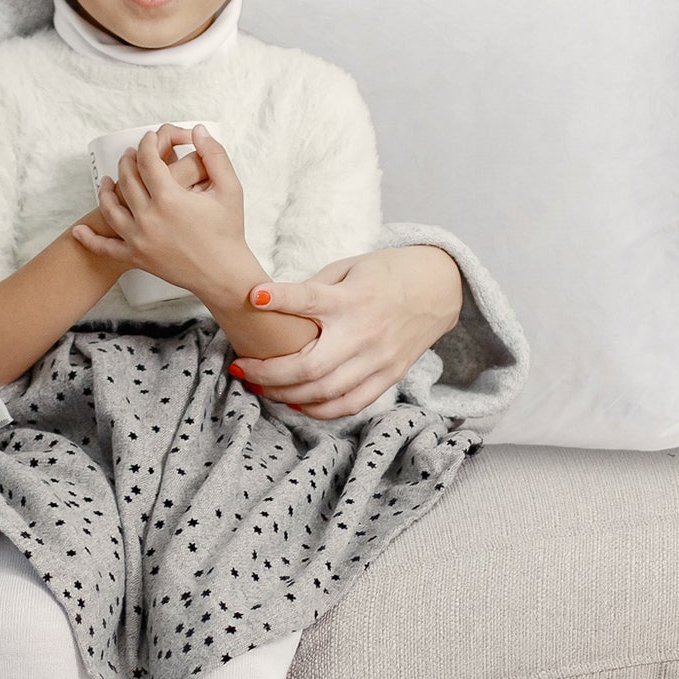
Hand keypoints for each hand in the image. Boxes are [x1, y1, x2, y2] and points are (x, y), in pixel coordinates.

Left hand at [73, 125, 248, 295]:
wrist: (224, 275)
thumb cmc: (229, 232)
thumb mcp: (229, 189)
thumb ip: (214, 155)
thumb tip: (199, 131)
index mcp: (170, 199)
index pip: (148, 161)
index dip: (147, 144)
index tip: (149, 138)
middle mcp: (150, 218)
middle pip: (127, 180)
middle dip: (127, 162)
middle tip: (132, 154)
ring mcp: (139, 239)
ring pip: (110, 208)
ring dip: (106, 190)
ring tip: (108, 179)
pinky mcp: (136, 257)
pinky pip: (106, 248)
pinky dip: (90, 239)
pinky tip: (79, 230)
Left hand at [230, 244, 464, 416]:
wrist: (438, 288)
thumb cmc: (384, 274)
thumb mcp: (348, 268)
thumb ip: (314, 289)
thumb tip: (271, 305)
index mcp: (351, 298)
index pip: (310, 298)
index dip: (280, 298)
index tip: (252, 296)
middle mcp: (364, 333)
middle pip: (311, 365)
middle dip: (269, 372)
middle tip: (240, 369)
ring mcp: (378, 359)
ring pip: (326, 392)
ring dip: (286, 395)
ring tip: (259, 388)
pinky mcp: (389, 376)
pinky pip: (351, 404)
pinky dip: (320, 410)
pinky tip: (295, 404)